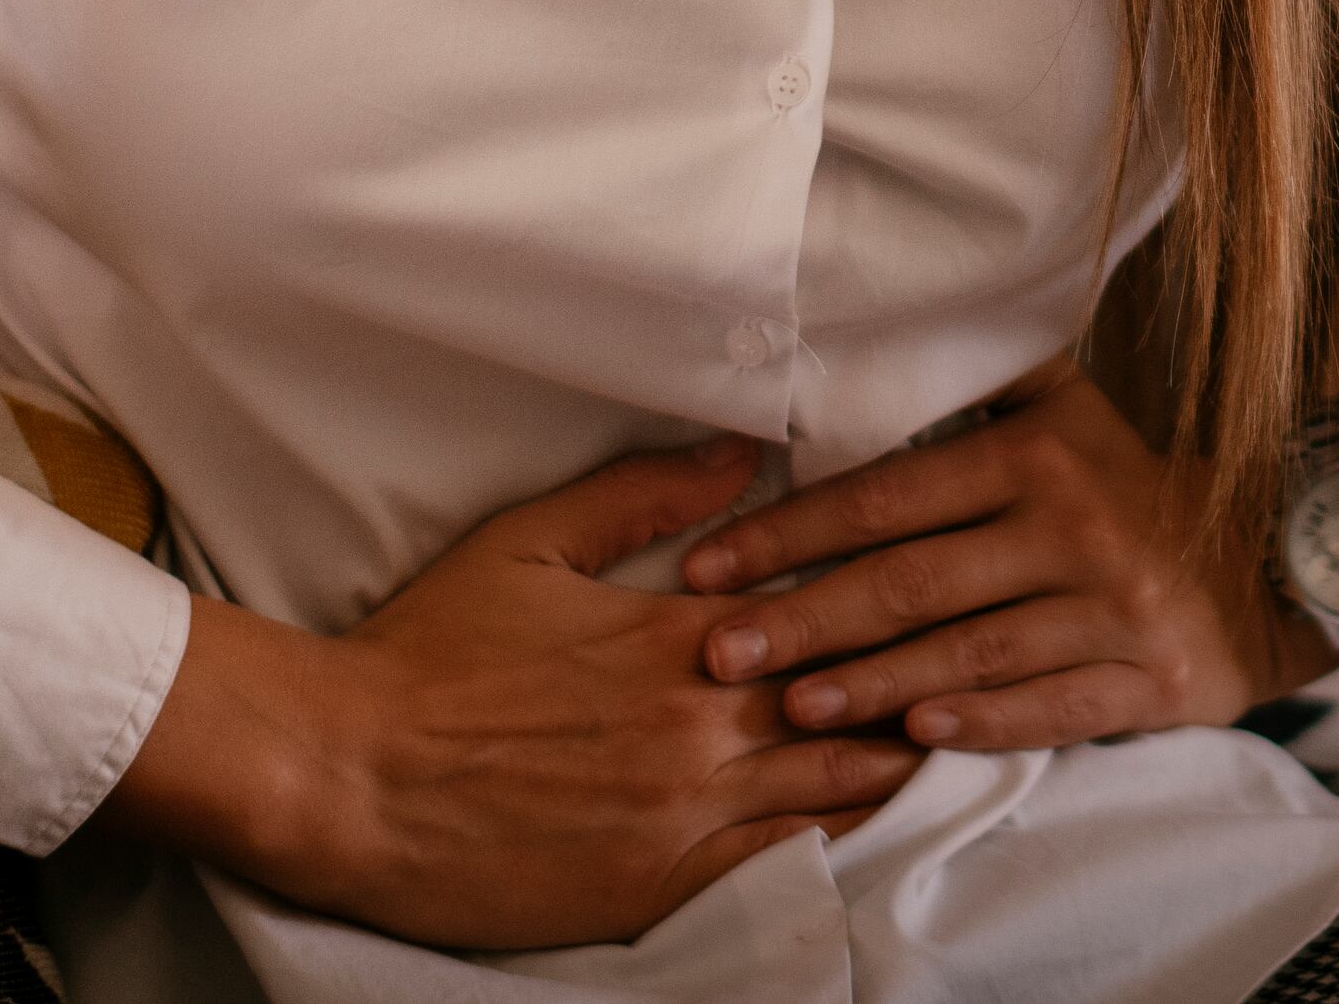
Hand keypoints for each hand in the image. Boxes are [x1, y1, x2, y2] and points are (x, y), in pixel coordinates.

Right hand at [113, 437, 924, 949]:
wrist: (344, 774)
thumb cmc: (428, 650)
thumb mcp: (530, 543)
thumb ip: (644, 496)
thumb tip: (743, 451)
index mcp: (674, 633)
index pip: (821, 611)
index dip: (891, 600)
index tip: (955, 578)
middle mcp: (694, 723)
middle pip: (844, 699)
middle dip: (918, 680)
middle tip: (995, 659)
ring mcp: (678, 813)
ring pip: (826, 784)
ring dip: (895, 760)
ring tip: (966, 737)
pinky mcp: (652, 887)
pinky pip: (772, 862)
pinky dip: (831, 838)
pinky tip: (876, 827)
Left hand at [679, 360, 1338, 749]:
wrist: (1274, 560)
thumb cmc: (1138, 488)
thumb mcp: (1073, 412)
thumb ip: (988, 378)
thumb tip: (879, 326)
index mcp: (1036, 457)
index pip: (886, 496)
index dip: (788, 532)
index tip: (708, 565)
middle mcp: (1073, 526)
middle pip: (912, 581)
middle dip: (804, 619)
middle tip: (717, 653)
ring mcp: (1114, 607)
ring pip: (970, 651)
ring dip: (873, 682)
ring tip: (792, 704)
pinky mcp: (1150, 677)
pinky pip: (1052, 706)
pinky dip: (984, 722)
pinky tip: (919, 735)